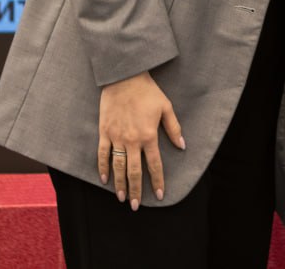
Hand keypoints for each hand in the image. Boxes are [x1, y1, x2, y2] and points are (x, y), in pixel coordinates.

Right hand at [97, 71, 184, 209]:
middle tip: (135, 206)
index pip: (154, 164)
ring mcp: (116, 137)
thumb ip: (174, 128)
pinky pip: (102, 154)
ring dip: (120, 184)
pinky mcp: (104, 132)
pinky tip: (104, 179)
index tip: (159, 195)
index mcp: (149, 135)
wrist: (124, 77)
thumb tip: (182, 146)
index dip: (157, 181)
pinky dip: (102, 167)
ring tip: (121, 198)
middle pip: (134, 171)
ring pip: (118, 166)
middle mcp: (132, 140)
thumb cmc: (148, 91)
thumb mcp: (166, 107)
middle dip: (136, 190)